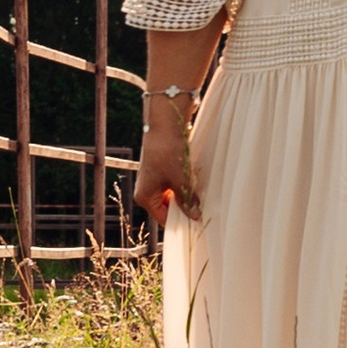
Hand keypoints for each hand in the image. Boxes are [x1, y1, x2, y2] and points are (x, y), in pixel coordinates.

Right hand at [133, 113, 199, 227]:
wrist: (166, 125)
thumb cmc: (168, 153)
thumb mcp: (180, 180)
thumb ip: (187, 200)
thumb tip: (195, 217)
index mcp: (145, 197)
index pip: (164, 219)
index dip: (181, 222)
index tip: (197, 222)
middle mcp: (146, 191)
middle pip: (168, 209)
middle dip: (184, 207)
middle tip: (201, 208)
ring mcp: (153, 181)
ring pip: (172, 196)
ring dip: (185, 195)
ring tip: (197, 193)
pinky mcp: (160, 172)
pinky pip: (173, 186)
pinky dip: (183, 186)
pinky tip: (193, 181)